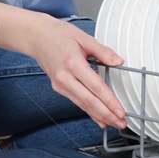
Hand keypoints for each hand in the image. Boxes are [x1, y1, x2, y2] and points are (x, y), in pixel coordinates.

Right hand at [22, 15, 128, 130]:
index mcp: (73, 64)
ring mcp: (60, 84)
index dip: (109, 101)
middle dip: (106, 114)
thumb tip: (118, 61)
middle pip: (89, 101)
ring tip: (113, 123)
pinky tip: (99, 119)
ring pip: (82, 104)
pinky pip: (77, 102)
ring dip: (99, 116)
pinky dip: (89, 111)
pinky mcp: (58, 88)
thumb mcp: (84, 38)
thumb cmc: (59, 35)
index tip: (120, 111)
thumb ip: (103, 51)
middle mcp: (64, 77)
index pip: (95, 87)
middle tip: (121, 123)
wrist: (37, 37)